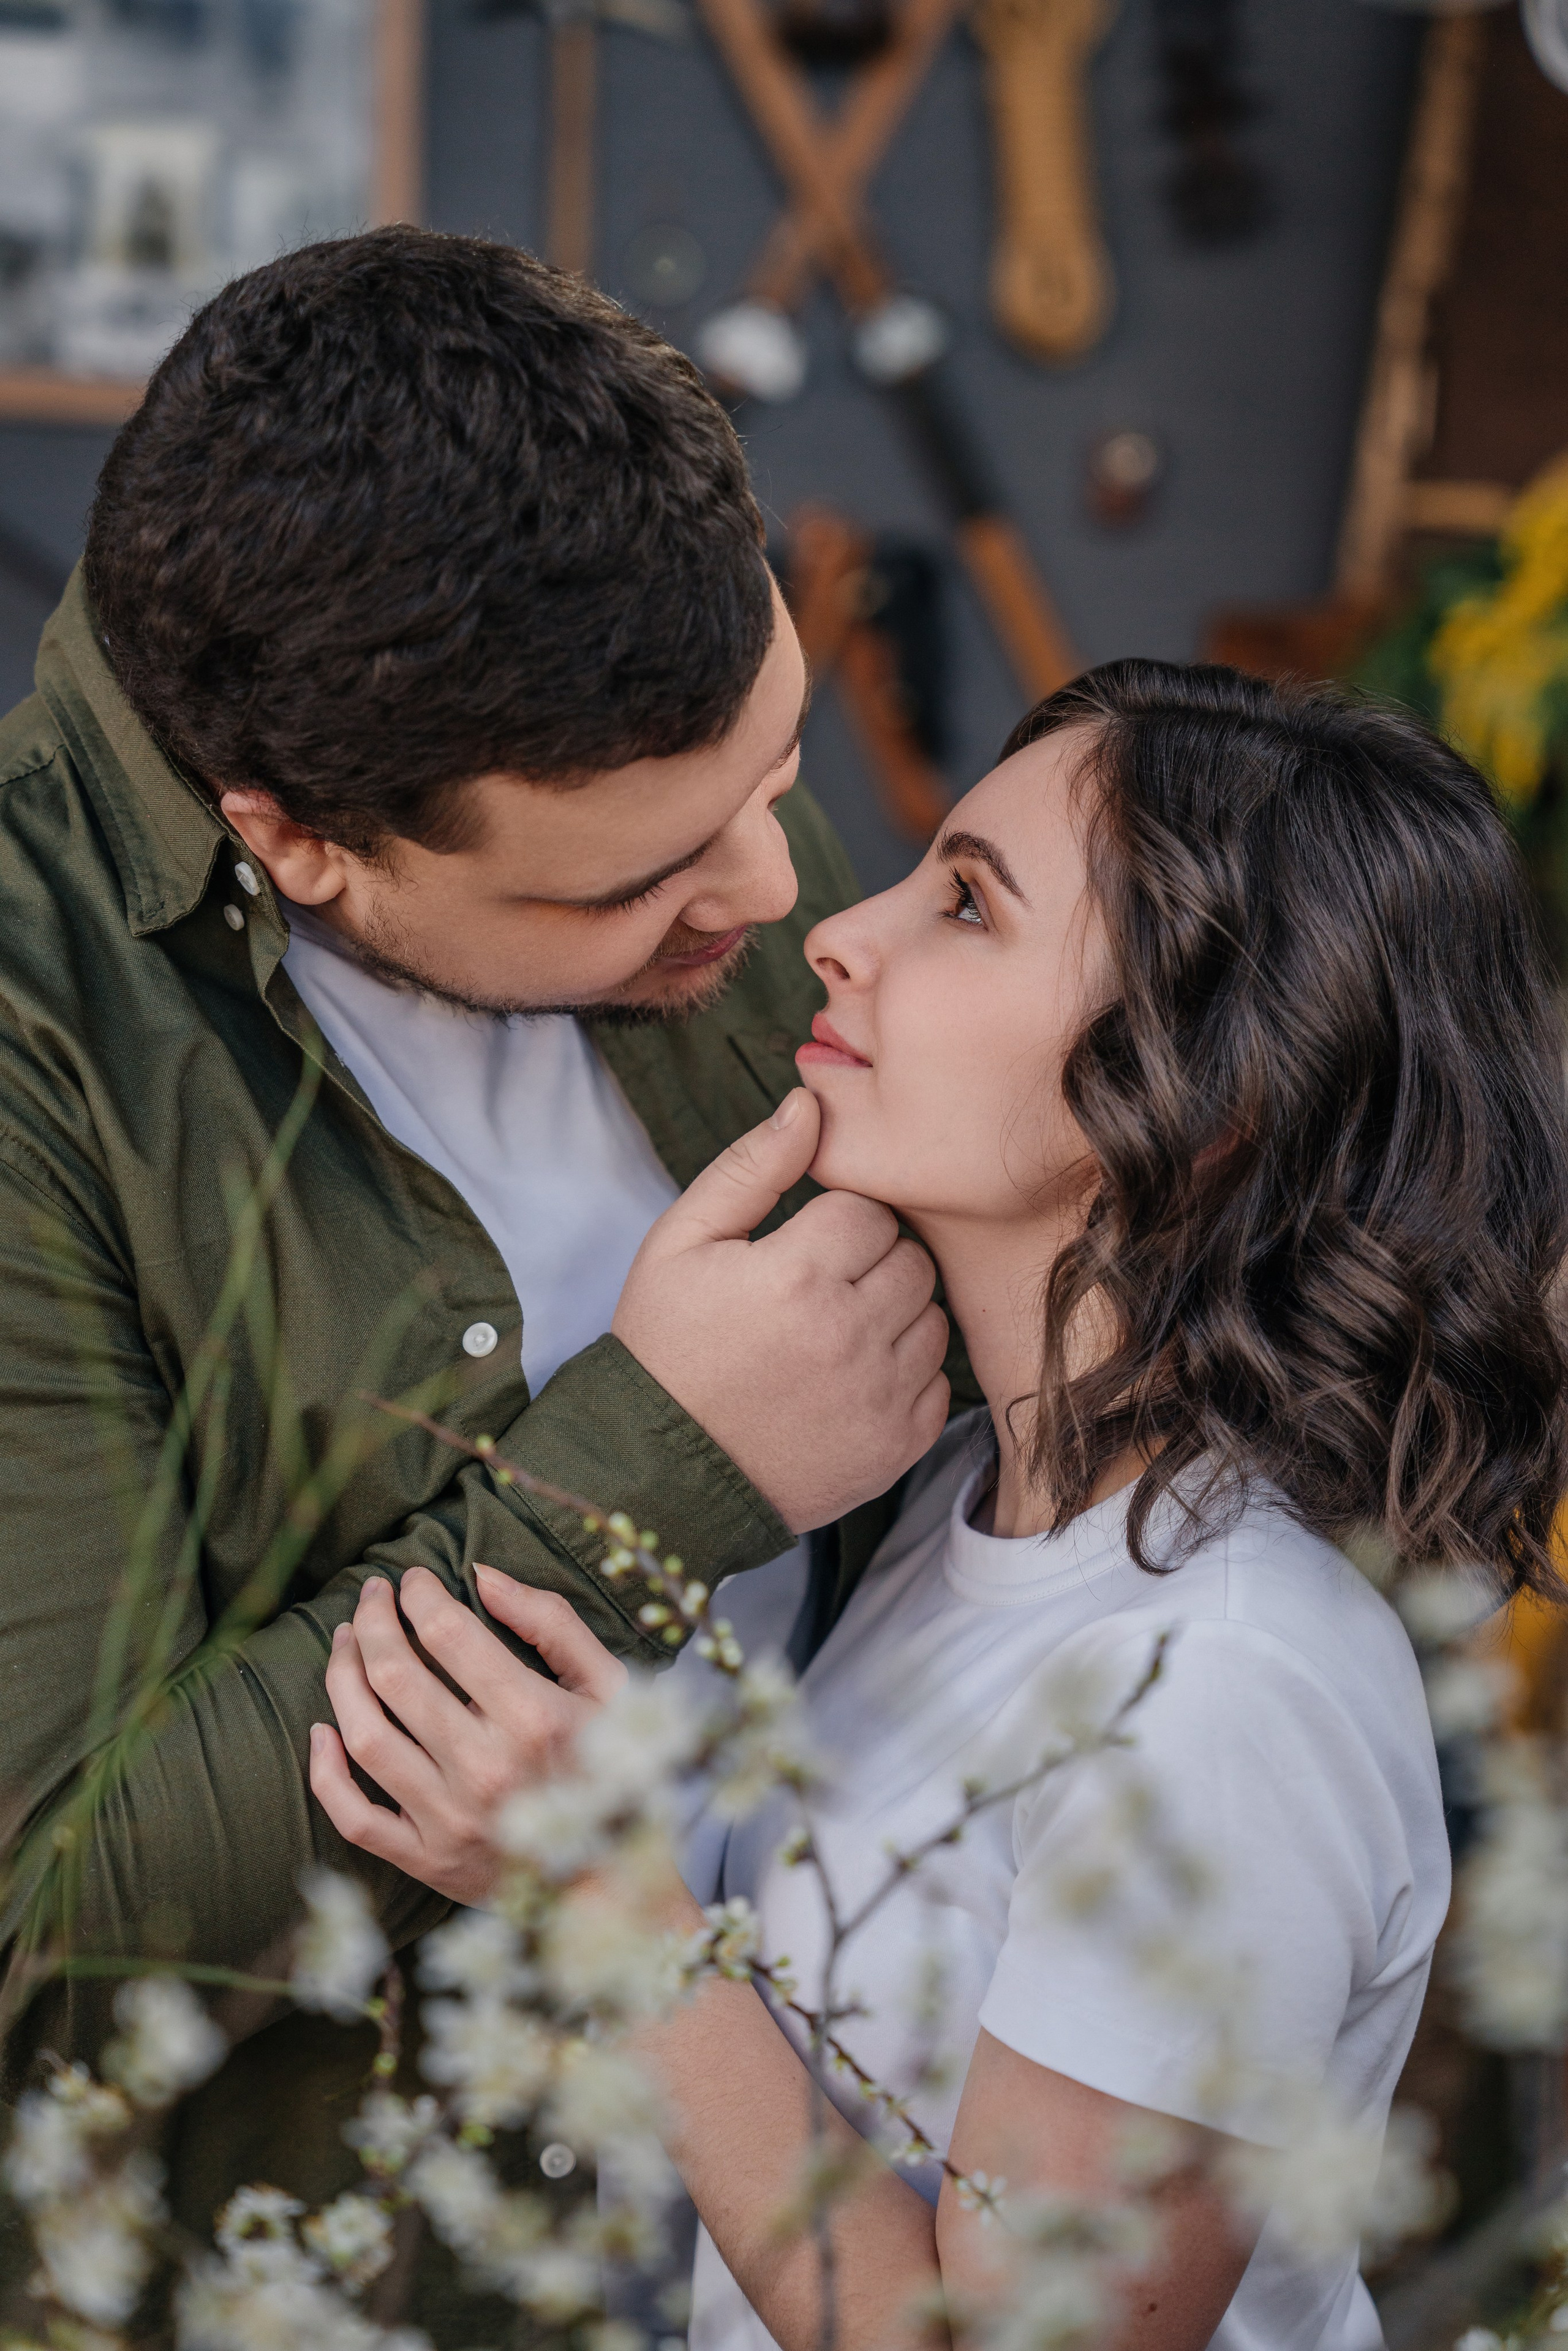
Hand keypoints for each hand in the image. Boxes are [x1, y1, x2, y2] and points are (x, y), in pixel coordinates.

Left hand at [309, 1563, 625, 1905]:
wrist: (617, 1877)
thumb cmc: (616, 1768)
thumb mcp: (610, 1685)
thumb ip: (550, 1623)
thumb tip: (483, 1575)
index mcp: (534, 1718)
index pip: (448, 1633)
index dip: (419, 1593)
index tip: (414, 1578)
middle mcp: (486, 1768)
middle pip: (395, 1675)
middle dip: (374, 1621)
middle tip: (372, 1595)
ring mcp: (450, 1819)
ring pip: (365, 1736)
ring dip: (342, 1677)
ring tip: (346, 1642)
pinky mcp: (428, 1860)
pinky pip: (355, 1817)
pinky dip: (326, 1774)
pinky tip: (323, 1731)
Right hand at [612, 1089, 949, 1531]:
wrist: (657, 1472)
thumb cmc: (665, 1348)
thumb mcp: (680, 1243)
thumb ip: (751, 1167)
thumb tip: (810, 1103)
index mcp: (798, 1274)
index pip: (868, 1211)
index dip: (832, 1225)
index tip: (796, 1252)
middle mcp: (850, 1334)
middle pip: (911, 1258)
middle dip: (870, 1264)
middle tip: (815, 1292)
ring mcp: (880, 1396)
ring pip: (932, 1317)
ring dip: (893, 1316)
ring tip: (832, 1335)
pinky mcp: (897, 1447)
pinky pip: (938, 1384)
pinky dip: (904, 1377)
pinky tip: (850, 1381)